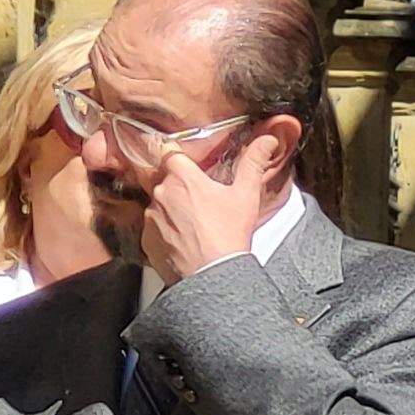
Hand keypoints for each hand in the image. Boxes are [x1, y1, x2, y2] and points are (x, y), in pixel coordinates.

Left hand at [138, 146, 274, 283]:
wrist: (212, 276)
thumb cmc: (229, 234)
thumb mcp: (246, 195)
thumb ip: (253, 162)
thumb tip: (268, 138)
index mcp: (181, 176)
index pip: (168, 152)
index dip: (178, 157)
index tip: (188, 166)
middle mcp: (160, 192)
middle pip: (165, 180)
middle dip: (179, 187)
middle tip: (200, 203)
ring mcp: (150, 217)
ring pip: (158, 204)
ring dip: (171, 209)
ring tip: (194, 226)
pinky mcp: (146, 239)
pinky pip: (153, 228)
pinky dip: (165, 231)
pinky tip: (184, 241)